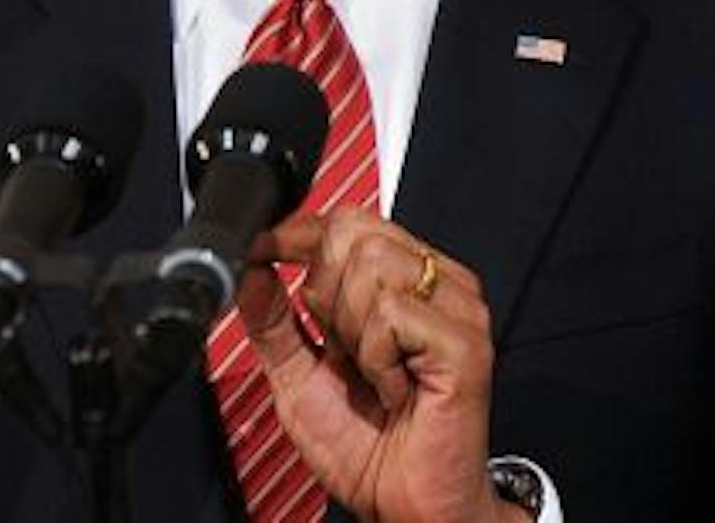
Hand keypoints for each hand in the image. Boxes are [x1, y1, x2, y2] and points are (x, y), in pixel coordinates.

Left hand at [239, 207, 519, 521]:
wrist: (405, 506)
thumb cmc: (367, 449)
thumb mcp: (297, 377)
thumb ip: (272, 321)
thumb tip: (249, 268)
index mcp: (402, 282)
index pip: (347, 220)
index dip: (298, 234)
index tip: (264, 252)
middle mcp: (433, 284)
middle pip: (353, 233)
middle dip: (326, 297)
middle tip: (344, 352)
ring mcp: (456, 309)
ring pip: (371, 266)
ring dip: (352, 332)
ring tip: (373, 373)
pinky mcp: (465, 343)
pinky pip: (392, 316)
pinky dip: (377, 360)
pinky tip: (393, 390)